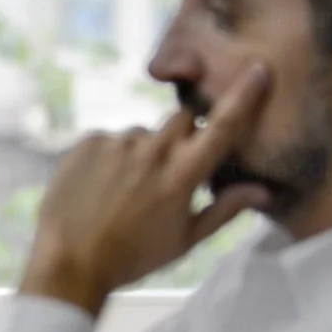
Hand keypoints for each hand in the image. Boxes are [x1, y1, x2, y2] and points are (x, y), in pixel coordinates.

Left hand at [20, 61, 272, 314]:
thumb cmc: (132, 257)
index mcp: (182, 175)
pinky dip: (112, 157)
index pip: (222, 125)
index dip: (244, 95)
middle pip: (183, 118)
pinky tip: (101, 186)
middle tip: (170, 169)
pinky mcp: (88, 142)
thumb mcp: (184, 241)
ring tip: (125, 189)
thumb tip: (263, 190)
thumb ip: (225, 209)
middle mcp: (151, 151)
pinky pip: (111, 140)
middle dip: (186, 133)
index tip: (257, 69)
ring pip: (144, 133)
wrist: (68, 263)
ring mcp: (117, 143)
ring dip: (144, 151)